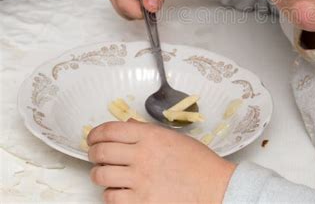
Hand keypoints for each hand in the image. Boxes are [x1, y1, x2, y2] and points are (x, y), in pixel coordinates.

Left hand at [87, 121, 235, 203]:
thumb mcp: (174, 138)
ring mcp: (140, 180)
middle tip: (95, 155)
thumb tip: (126, 126)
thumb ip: (147, 132)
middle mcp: (142, 156)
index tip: (93, 138)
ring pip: (100, 175)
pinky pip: (110, 197)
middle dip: (93, 153)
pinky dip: (110, 193)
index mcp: (151, 136)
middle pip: (100, 152)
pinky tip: (118, 190)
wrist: (215, 187)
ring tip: (105, 173)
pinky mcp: (140, 202)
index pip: (110, 130)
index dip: (95, 134)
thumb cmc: (198, 162)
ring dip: (99, 174)